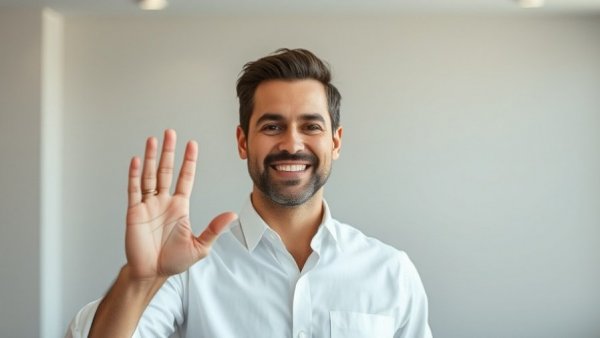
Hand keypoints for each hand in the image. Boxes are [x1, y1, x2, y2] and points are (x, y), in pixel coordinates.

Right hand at [125, 129, 236, 280]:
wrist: (152, 273)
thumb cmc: (174, 261)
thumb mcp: (199, 246)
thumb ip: (214, 229)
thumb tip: (232, 215)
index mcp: (179, 206)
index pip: (185, 178)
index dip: (189, 161)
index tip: (192, 144)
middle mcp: (164, 201)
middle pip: (166, 170)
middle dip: (169, 152)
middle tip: (170, 133)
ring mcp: (148, 205)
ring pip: (149, 176)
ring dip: (151, 158)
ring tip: (153, 140)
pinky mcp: (134, 212)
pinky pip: (134, 190)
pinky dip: (135, 175)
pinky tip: (137, 161)